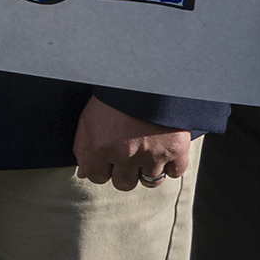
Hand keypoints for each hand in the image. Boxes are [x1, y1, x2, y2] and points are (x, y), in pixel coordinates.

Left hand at [70, 96, 197, 189]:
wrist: (149, 76)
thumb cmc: (115, 94)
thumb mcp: (90, 118)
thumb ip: (84, 148)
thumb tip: (84, 174)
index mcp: (99, 147)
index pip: (96, 178)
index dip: (101, 169)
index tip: (107, 161)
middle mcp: (124, 155)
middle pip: (123, 183)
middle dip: (124, 172)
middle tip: (128, 156)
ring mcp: (151, 155)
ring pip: (150, 181)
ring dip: (148, 171)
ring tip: (147, 156)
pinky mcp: (176, 151)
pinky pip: (174, 173)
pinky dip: (171, 165)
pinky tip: (165, 152)